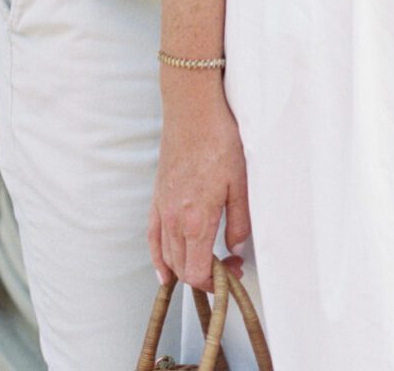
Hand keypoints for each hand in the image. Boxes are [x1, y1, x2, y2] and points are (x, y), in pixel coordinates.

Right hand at [149, 82, 250, 292]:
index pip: (198, 272)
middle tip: (228, 265)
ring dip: (184, 268)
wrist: (192, 110)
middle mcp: (174, 220)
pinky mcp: (157, 197)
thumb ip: (239, 221)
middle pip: (182, 268)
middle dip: (204, 277)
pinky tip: (164, 268)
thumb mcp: (240, 182)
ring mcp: (162, 208)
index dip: (216, 282)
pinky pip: (152, 237)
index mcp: (196, 220)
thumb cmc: (219, 140)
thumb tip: (236, 247)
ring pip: (167, 256)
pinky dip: (158, 257)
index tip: (233, 271)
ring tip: (206, 266)